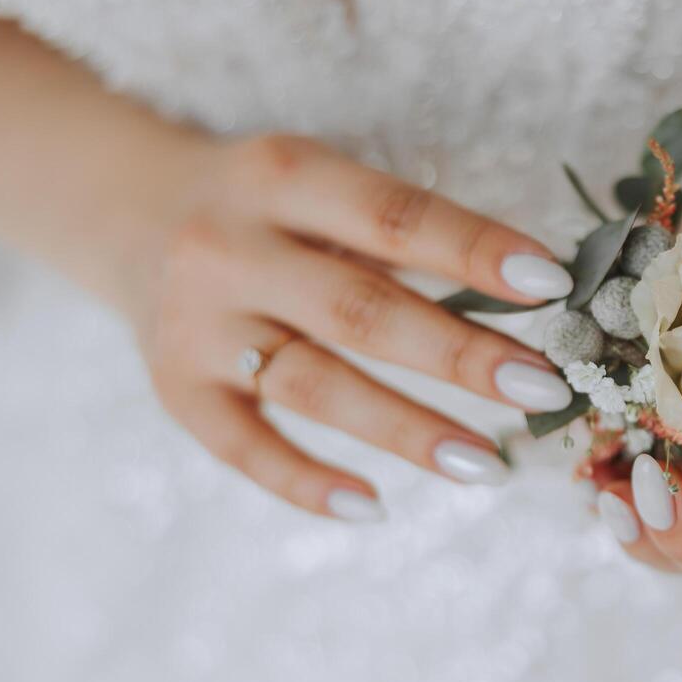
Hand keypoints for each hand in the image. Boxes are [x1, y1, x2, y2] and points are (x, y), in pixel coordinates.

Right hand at [128, 135, 575, 519]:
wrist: (127, 209)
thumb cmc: (268, 203)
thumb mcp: (319, 182)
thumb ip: (401, 230)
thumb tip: (532, 289)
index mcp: (282, 177)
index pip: (393, 217)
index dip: (474, 250)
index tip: (553, 284)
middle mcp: (230, 249)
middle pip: (361, 312)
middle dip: (460, 355)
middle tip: (544, 387)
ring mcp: (197, 325)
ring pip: (314, 387)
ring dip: (408, 430)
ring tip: (489, 463)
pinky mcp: (174, 388)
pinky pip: (243, 446)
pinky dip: (305, 482)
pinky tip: (374, 505)